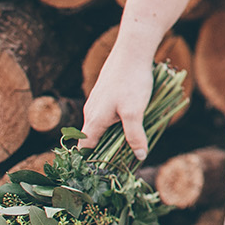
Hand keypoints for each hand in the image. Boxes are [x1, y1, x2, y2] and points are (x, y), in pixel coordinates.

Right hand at [80, 41, 155, 157]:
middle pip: (93, 140)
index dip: (92, 163)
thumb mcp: (135, 111)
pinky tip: (132, 123)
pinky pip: (107, 116)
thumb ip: (135, 135)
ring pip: (101, 127)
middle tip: (123, 163)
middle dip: (106, 152)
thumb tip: (139, 156)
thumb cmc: (132, 80)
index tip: (104, 173)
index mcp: (94, 119)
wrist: (132, 50)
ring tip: (130, 146)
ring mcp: (97, 103)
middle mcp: (91, 112)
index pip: (85, 149)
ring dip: (113, 137)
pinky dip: (116, 124)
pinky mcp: (105, 95)